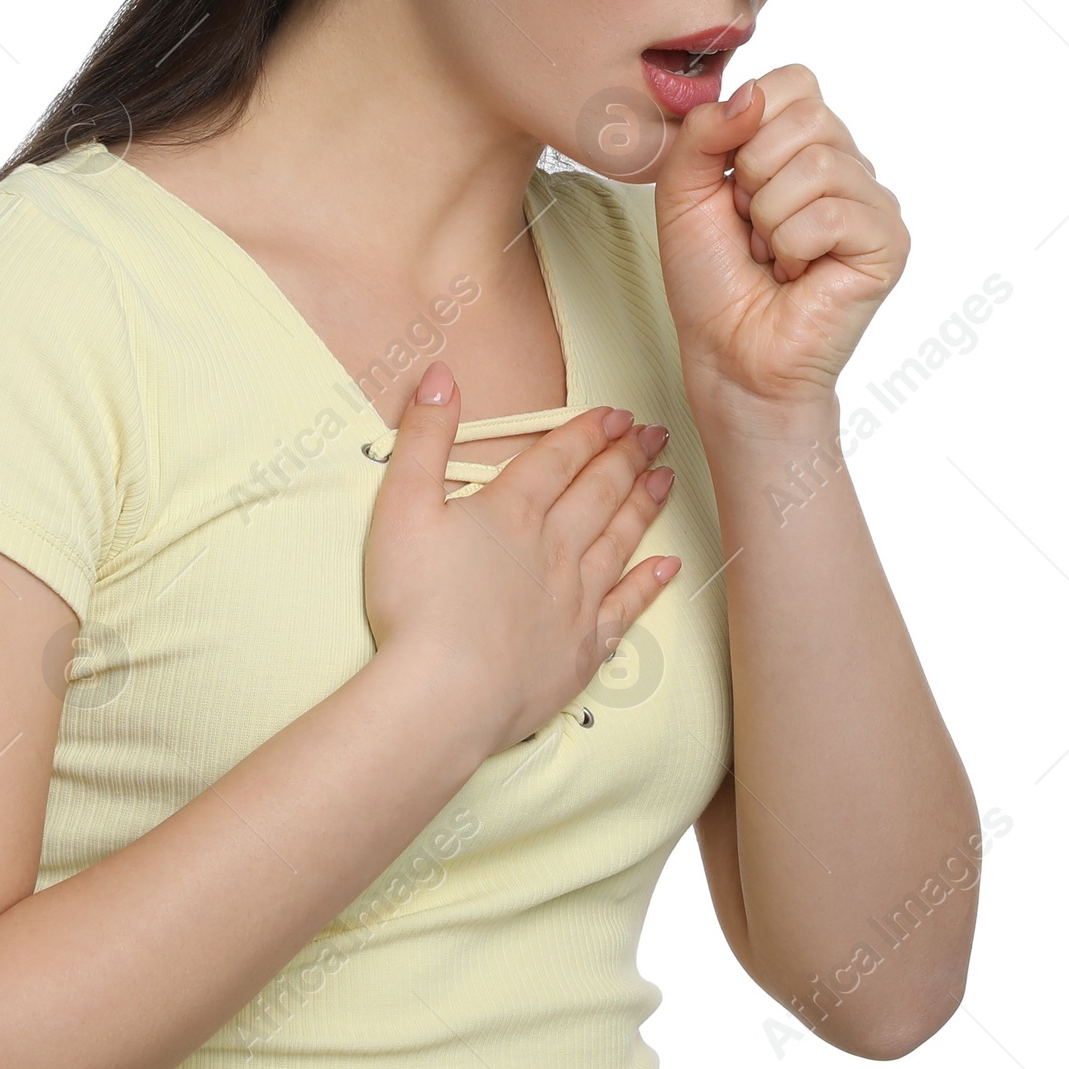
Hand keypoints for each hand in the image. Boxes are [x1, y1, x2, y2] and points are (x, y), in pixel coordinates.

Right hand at [363, 361, 679, 757]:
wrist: (446, 692)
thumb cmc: (417, 603)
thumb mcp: (401, 507)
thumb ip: (422, 438)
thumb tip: (441, 376)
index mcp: (510, 511)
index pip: (558, 459)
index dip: (587, 431)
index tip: (617, 413)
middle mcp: (553, 548)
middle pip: (597, 492)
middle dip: (626, 458)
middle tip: (655, 434)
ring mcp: (574, 599)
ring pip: (619, 541)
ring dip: (643, 506)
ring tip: (665, 479)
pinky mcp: (581, 649)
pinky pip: (625, 608)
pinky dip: (648, 585)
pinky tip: (667, 567)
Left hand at [652, 64, 908, 415]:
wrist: (729, 355)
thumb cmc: (710, 280)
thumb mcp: (681, 191)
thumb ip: (703, 130)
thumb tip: (752, 91)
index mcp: (804, 143)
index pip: (793, 80)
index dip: (747, 126)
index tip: (731, 184)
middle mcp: (846, 164)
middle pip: (809, 115)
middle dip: (754, 176)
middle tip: (752, 227)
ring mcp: (872, 202)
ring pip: (819, 165)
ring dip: (770, 219)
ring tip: (772, 254)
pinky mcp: (888, 242)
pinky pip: (832, 214)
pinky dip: (793, 247)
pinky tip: (797, 274)